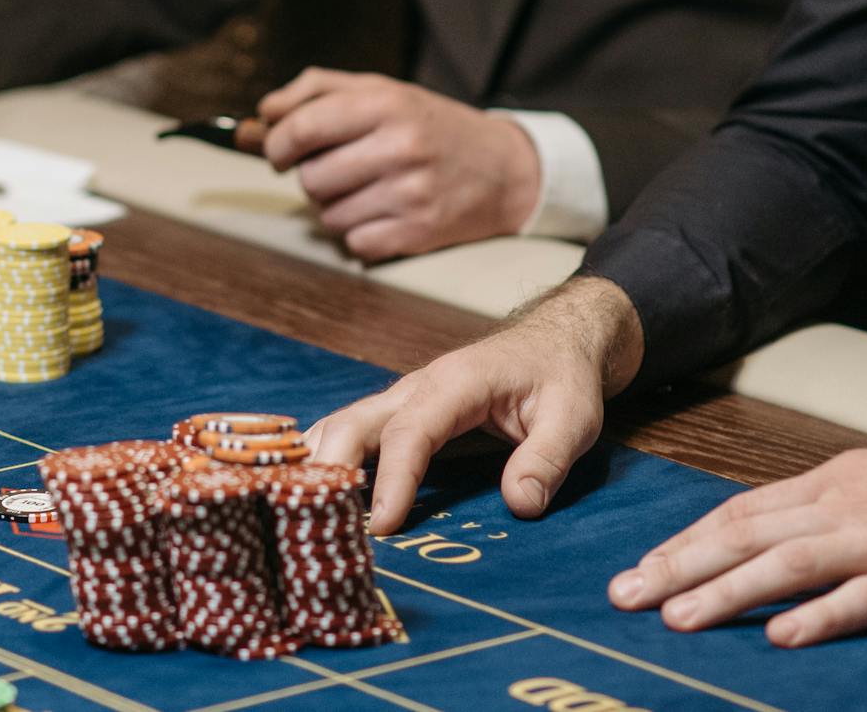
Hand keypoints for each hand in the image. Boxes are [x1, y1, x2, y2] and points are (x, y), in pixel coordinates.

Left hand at [255, 69, 541, 259]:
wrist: (504, 168)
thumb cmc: (429, 125)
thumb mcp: (381, 90)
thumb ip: (316, 91)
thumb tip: (263, 113)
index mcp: (386, 104)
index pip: (303, 128)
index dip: (277, 144)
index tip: (279, 152)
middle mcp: (401, 146)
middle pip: (311, 178)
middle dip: (312, 176)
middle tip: (338, 169)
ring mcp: (412, 193)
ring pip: (329, 216)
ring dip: (336, 207)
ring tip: (365, 190)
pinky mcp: (420, 232)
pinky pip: (355, 244)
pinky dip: (360, 234)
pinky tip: (383, 213)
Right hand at [310, 277, 642, 530]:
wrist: (554, 341)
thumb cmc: (561, 378)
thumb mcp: (573, 418)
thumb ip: (547, 459)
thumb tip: (519, 505)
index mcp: (456, 383)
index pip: (412, 431)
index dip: (393, 478)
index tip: (382, 526)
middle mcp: (418, 387)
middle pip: (355, 422)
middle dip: (328, 469)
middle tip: (312, 524)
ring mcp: (404, 399)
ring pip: (343, 425)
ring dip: (317, 464)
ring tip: (293, 511)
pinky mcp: (401, 413)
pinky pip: (353, 433)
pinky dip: (326, 458)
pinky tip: (308, 491)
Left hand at [608, 420, 866, 647]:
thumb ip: (815, 509)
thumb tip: (759, 533)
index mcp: (825, 485)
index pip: (737, 513)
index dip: (684, 542)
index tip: (639, 567)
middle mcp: (840, 508)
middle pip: (746, 536)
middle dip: (680, 566)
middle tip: (627, 594)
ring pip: (788, 564)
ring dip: (728, 591)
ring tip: (678, 618)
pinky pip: (863, 597)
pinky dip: (819, 616)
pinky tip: (781, 635)